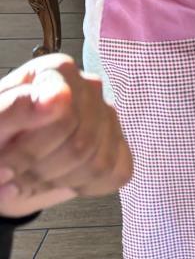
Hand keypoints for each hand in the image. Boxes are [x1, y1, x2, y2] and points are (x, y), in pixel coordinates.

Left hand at [0, 56, 131, 217]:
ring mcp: (108, 117)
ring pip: (98, 163)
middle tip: (11, 175)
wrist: (0, 164)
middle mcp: (89, 88)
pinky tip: (58, 177)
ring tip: (30, 177)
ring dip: (56, 181)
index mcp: (57, 72)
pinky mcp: (119, 146)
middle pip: (81, 144)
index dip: (30, 152)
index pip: (64, 119)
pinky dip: (83, 185)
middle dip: (40, 170)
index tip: (2, 167)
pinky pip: (115, 174)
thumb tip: (58, 97)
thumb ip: (15, 107)